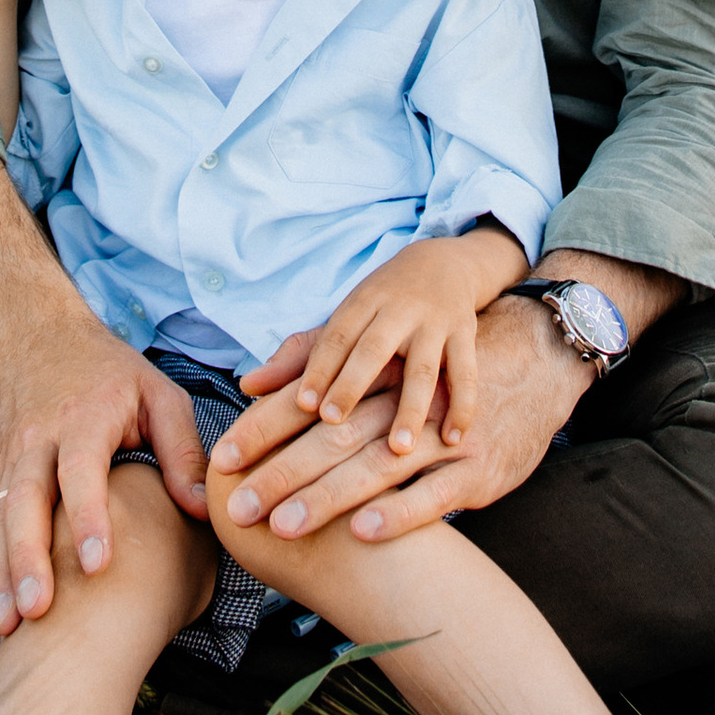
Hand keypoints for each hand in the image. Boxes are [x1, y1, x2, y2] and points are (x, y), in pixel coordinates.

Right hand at [0, 299, 210, 633]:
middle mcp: (39, 443)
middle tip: (41, 611)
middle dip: (29, 558)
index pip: (80, 469)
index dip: (88, 516)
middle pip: (26, 503)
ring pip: (0, 523)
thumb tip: (202, 509)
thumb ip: (181, 448)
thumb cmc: (109, 372)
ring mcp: (12, 463)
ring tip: (12, 628)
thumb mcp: (157, 393)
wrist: (35, 337)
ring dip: (3, 575)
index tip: (99, 563)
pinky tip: (3, 618)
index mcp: (83, 418)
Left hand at [209, 289, 594, 542]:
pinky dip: (399, 511)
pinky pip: (435, 492)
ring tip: (287, 524)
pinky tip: (362, 529)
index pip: (309, 400)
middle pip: (334, 434)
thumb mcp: (380, 355)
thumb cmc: (438, 360)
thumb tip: (249, 382)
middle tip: (240, 506)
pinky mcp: (477, 465)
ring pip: (378, 463)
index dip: (263, 430)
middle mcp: (404, 396)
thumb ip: (311, 363)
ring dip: (330, 494)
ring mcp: (443, 431)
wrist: (535, 350)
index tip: (222, 461)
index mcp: (375, 368)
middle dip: (282, 472)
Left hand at [255, 231, 525, 457]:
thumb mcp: (344, 320)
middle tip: (332, 423)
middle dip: (352, 384)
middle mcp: (397, 312)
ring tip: (399, 449)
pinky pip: (466, 374)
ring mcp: (435, 324)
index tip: (302, 405)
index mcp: (361, 305)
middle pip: (372, 349)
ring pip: (424, 367)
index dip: (319, 368)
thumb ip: (299, 357)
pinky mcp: (466, 337)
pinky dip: (462, 406)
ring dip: (411, 407)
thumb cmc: (381, 306)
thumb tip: (247, 388)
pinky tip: (453, 440)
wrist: (445, 265)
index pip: (335, 336)